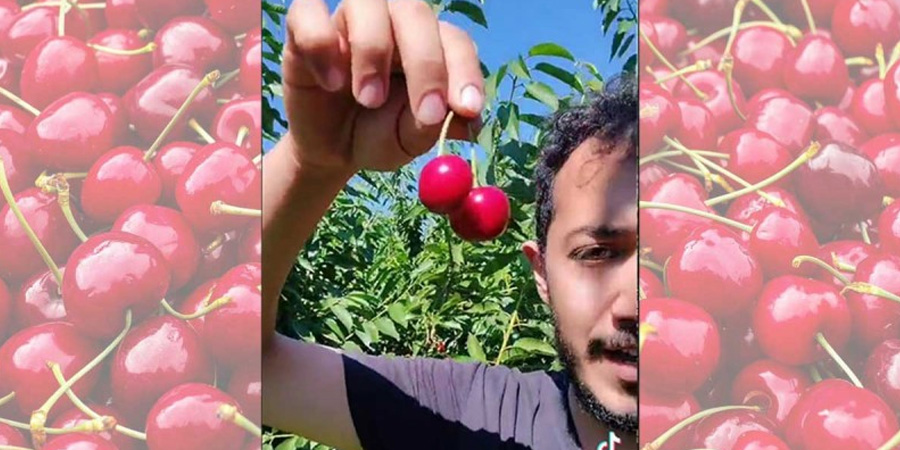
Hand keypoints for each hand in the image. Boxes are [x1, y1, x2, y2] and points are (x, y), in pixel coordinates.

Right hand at [282, 0, 484, 172]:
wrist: (329, 149)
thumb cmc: (377, 135)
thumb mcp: (408, 139)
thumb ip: (433, 127)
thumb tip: (470, 124)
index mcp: (429, 43)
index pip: (454, 40)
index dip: (465, 71)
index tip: (467, 108)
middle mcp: (393, 22)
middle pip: (415, 12)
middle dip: (425, 63)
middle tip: (426, 113)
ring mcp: (349, 20)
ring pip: (367, 3)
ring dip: (373, 50)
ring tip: (368, 100)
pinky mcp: (304, 28)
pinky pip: (307, 11)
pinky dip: (320, 42)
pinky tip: (330, 82)